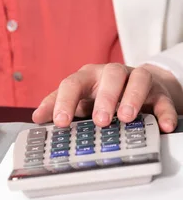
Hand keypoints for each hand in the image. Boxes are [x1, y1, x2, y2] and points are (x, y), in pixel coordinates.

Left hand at [32, 63, 181, 132]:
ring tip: (125, 118)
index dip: (64, 102)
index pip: (72, 84)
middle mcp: (112, 74)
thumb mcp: (75, 99)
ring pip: (138, 80)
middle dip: (104, 99)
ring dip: (132, 98)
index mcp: (87, 76)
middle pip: (110, 77)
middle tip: (99, 121)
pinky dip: (164, 112)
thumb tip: (36, 117)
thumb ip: (55, 106)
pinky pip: (163, 100)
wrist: (131, 88)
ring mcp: (136, 80)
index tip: (61, 122)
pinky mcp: (157, 92)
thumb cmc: (97, 94)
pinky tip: (162, 125)